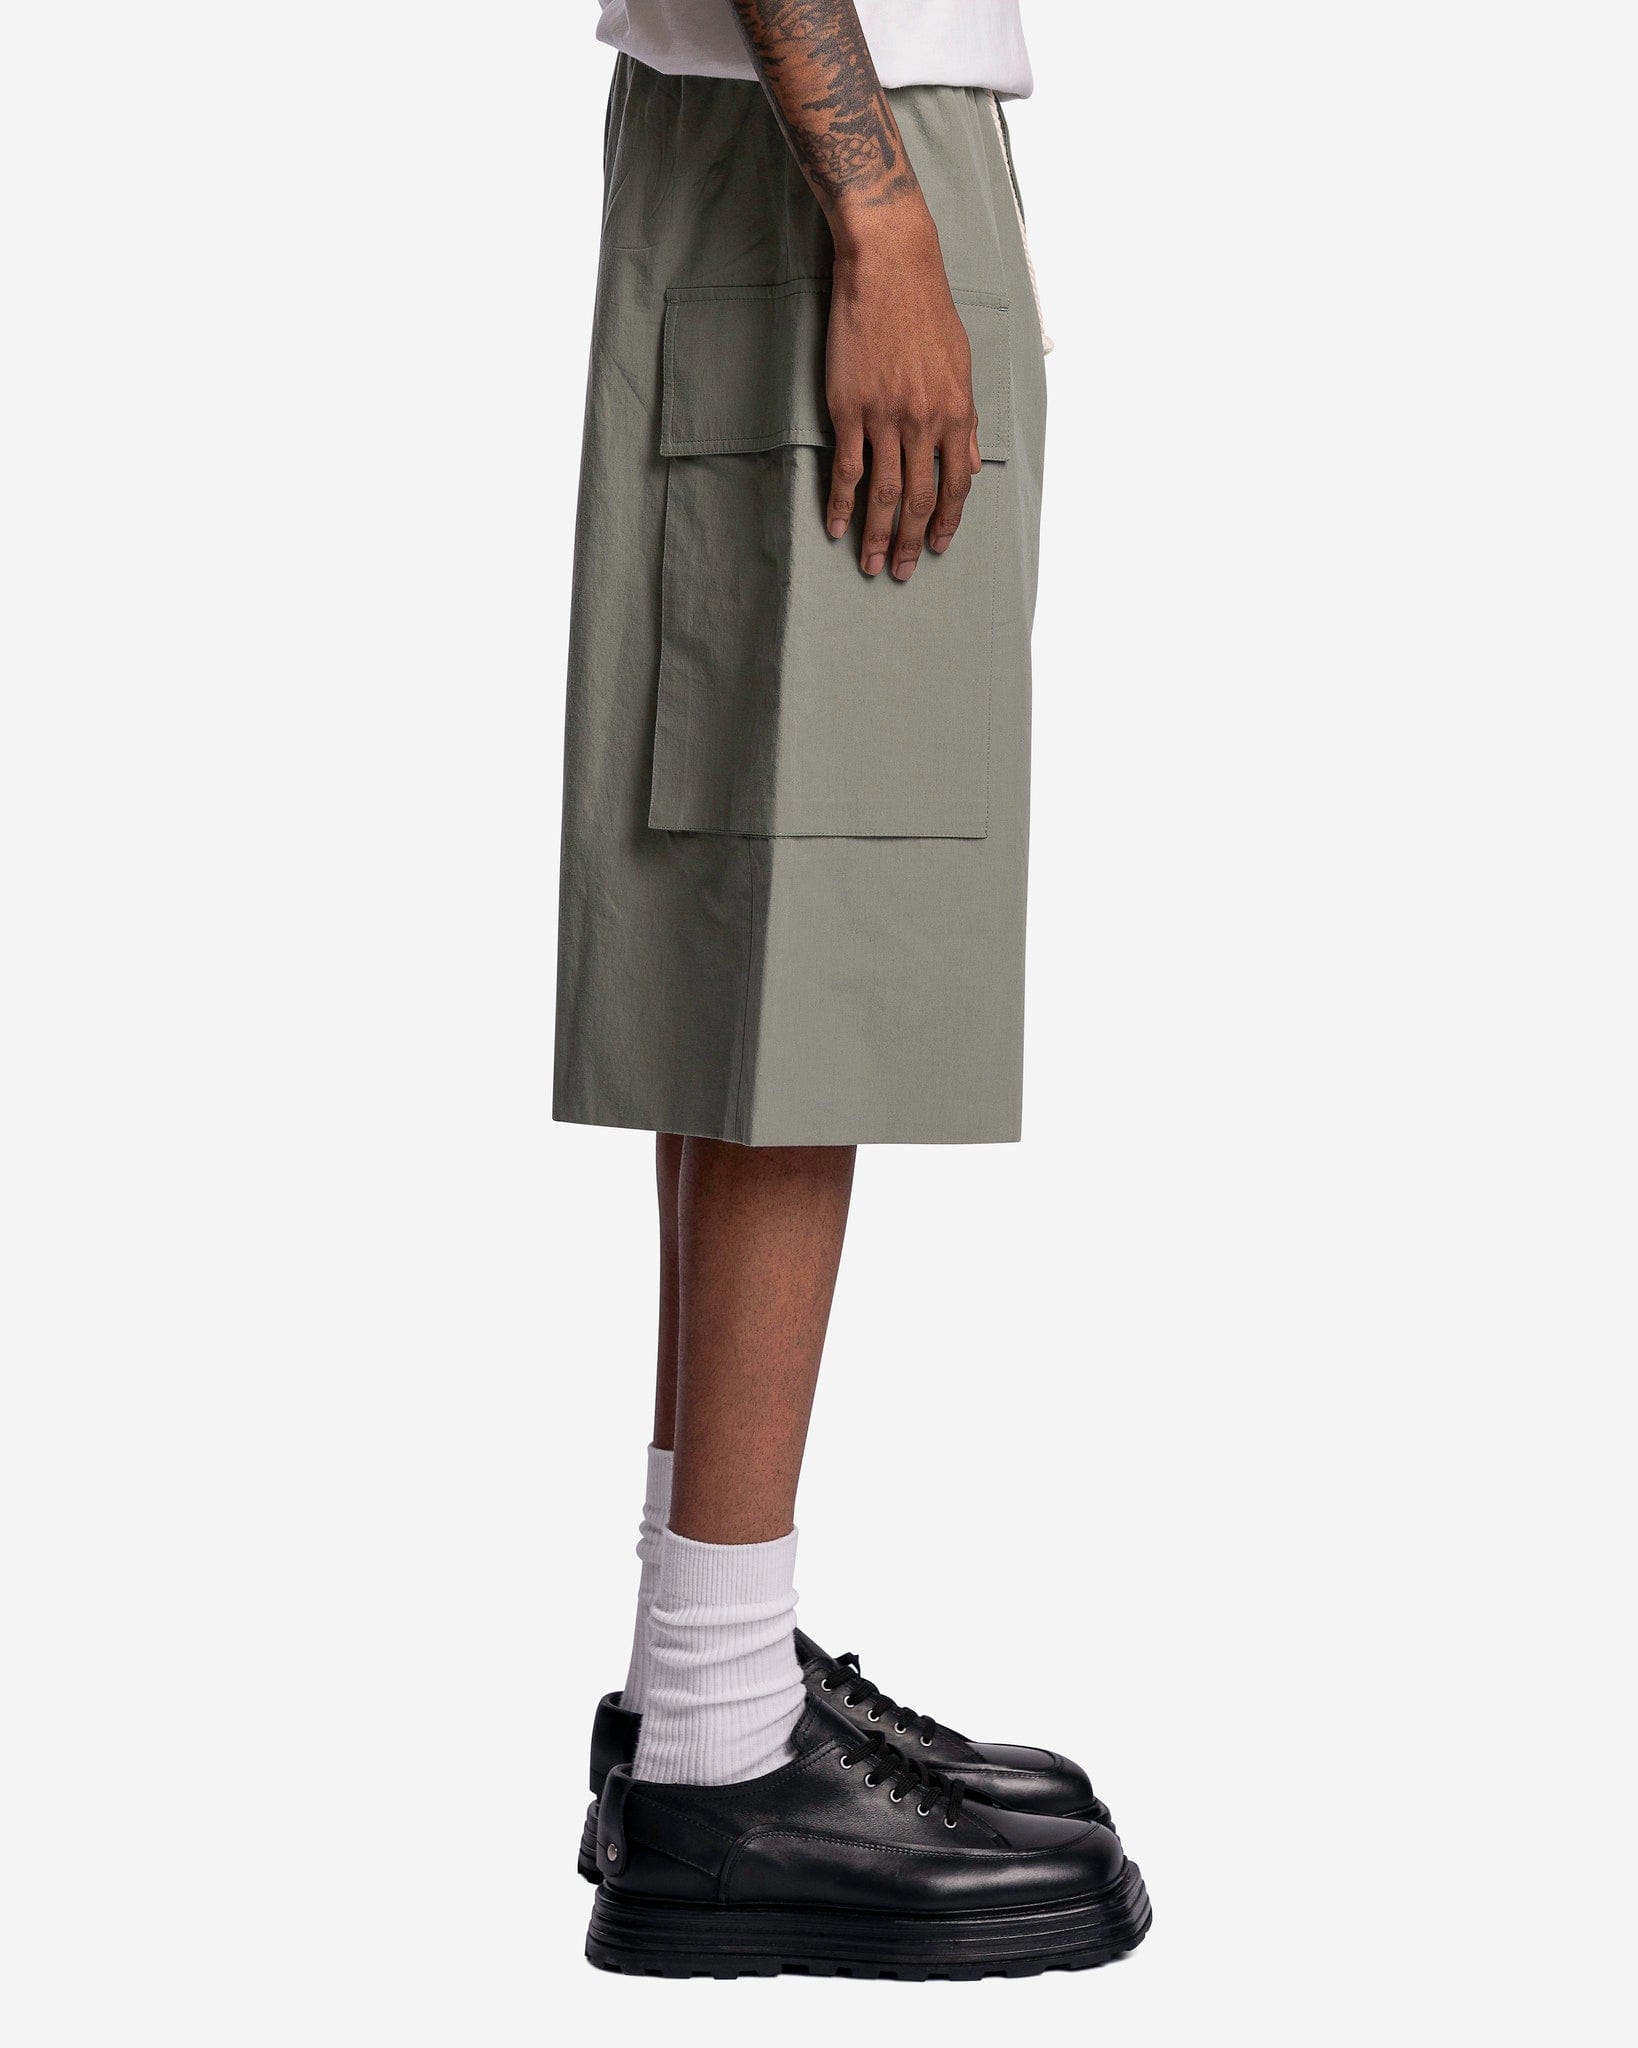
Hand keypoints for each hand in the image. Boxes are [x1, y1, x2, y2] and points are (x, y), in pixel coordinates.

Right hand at [823, 208, 982, 581]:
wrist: (890, 270)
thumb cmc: (929, 312)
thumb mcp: (962, 365)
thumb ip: (966, 420)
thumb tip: (969, 463)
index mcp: (955, 414)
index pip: (956, 485)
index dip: (947, 522)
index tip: (939, 547)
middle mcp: (922, 423)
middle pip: (919, 500)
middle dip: (912, 542)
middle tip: (903, 573)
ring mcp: (884, 419)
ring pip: (883, 493)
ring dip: (877, 535)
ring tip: (871, 564)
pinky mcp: (849, 410)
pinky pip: (846, 469)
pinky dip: (840, 502)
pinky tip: (836, 526)